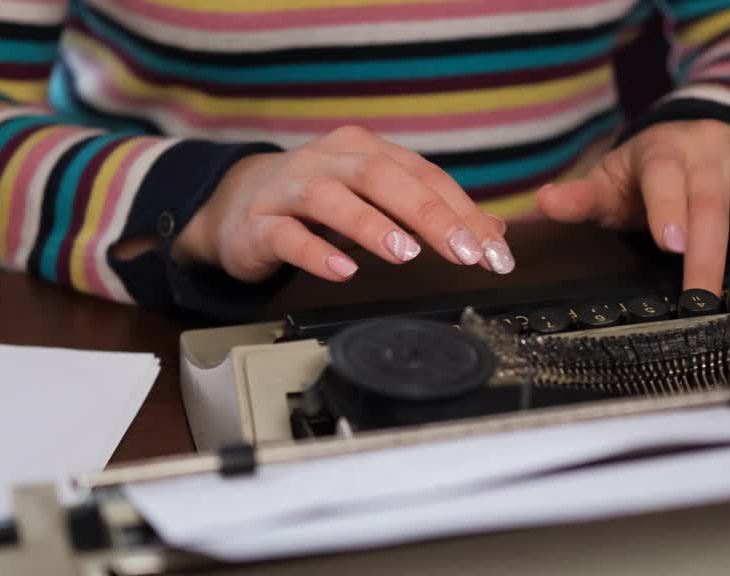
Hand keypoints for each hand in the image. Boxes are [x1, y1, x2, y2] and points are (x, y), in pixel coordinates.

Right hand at [173, 125, 512, 282]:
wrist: (235, 205)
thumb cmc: (317, 203)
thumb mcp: (378, 200)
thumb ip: (433, 213)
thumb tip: (492, 230)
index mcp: (367, 150)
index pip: (425, 176)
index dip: (463, 212)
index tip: (494, 251)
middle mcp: (331, 161)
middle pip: (384, 178)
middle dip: (430, 215)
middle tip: (465, 252)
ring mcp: (292, 189)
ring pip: (333, 199)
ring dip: (372, 225)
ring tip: (405, 253)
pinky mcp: (260, 224)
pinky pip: (289, 236)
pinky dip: (317, 253)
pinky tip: (344, 271)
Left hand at [536, 117, 729, 291]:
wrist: (683, 140)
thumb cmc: (646, 177)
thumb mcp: (610, 187)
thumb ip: (580, 199)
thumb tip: (543, 202)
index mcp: (659, 153)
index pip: (662, 175)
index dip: (668, 206)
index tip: (672, 243)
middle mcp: (703, 142)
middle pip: (710, 184)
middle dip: (710, 237)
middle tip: (705, 287)